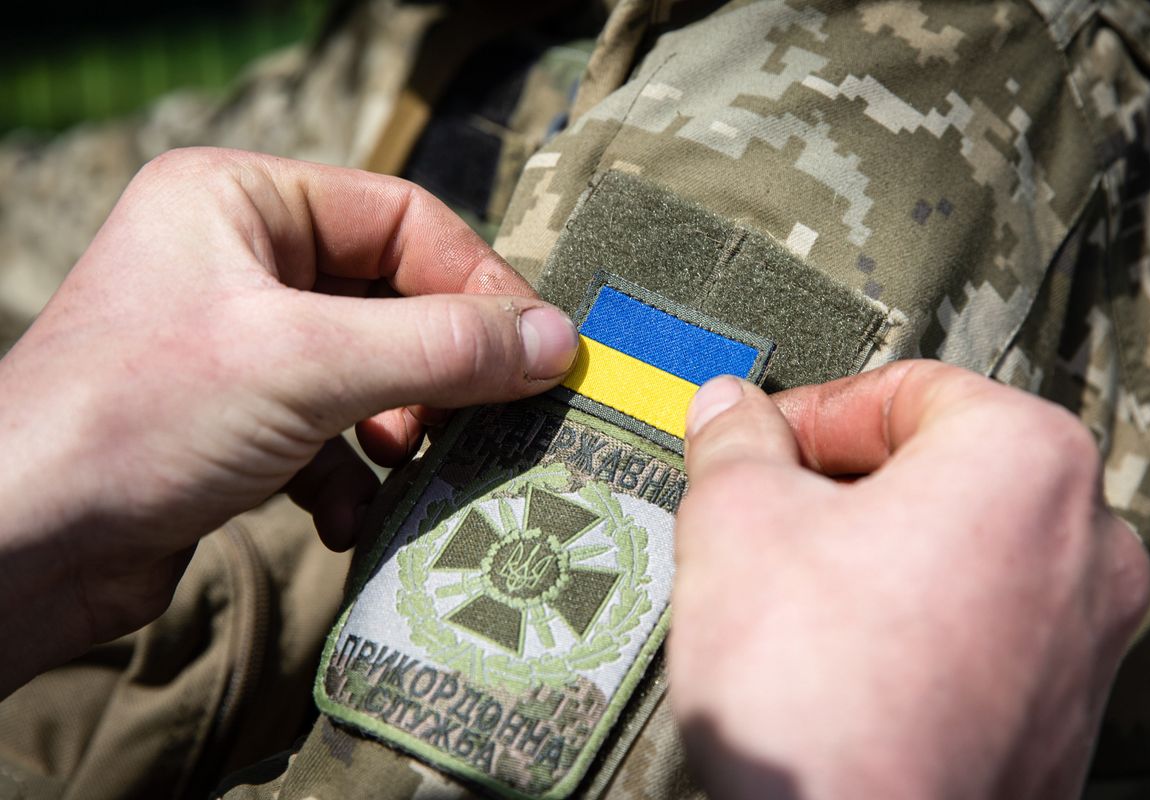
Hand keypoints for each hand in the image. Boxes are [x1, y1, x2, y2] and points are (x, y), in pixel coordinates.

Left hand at [0, 148, 577, 694]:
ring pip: (369, 367)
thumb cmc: (138, 418)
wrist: (23, 545)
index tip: (536, 348)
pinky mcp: (237, 419)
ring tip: (409, 462)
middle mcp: (238, 259)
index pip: (400, 216)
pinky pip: (331, 429)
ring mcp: (237, 342)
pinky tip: (347, 515)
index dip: (476, 279)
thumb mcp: (307, 363)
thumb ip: (442, 347)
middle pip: (391, 295)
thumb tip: (558, 342)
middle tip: (487, 415)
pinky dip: (352, 473)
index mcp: (239, 200)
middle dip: (438, 364)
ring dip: (401, 422)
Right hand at [669, 362, 1149, 799]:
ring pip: (960, 551)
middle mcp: (1085, 544)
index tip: (757, 444)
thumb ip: (736, 442)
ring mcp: (1083, 640)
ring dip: (874, 551)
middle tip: (765, 510)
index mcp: (1027, 460)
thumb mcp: (737, 518)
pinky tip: (836, 657)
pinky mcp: (1058, 718)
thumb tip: (730, 412)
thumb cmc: (816, 688)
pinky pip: (978, 630)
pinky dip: (910, 622)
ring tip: (791, 589)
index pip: (907, 389)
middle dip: (842, 484)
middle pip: (941, 468)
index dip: (812, 411)